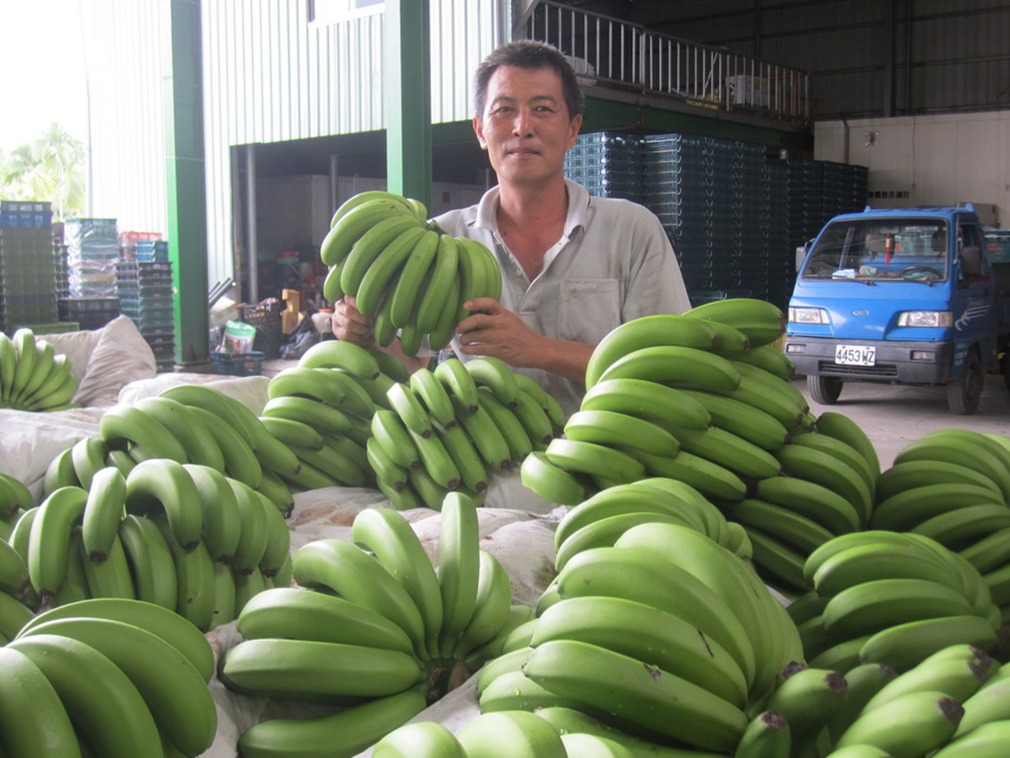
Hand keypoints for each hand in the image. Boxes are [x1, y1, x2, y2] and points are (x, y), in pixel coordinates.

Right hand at [330, 296, 375, 347]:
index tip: (372, 311)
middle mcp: (339, 306)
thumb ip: (371, 307)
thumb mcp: (369, 310)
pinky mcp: (336, 331)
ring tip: (369, 332)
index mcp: (347, 298)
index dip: (361, 304)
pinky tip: (364, 337)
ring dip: (362, 329)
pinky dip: (358, 337)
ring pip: (348, 323)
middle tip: (373, 324)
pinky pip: (347, 335)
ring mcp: (336, 318)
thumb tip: (381, 307)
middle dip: (364, 319)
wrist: (360, 333)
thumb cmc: (367, 319)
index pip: (350, 298)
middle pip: (349, 311)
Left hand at [457, 297, 594, 383]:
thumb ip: (498, 317)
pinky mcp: (499, 350)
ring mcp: (500, 337)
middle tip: (459, 328)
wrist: (536, 350)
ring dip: (464, 338)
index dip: (476, 302)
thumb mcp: (512, 320)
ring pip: (475, 335)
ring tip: (462, 340)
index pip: (489, 303)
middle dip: (464, 324)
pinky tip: (465, 349)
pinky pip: (479, 348)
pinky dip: (468, 349)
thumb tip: (478, 316)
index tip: (465, 305)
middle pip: (477, 319)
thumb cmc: (523, 336)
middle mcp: (502, 323)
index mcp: (505, 314)